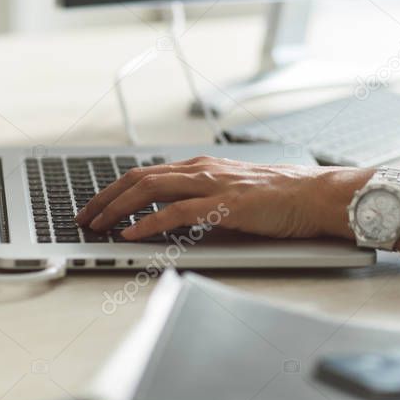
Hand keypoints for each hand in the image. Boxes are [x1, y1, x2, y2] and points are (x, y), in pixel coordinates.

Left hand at [74, 157, 369, 241]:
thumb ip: (206, 197)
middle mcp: (202, 170)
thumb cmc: (282, 196)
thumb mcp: (235, 190)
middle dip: (105, 197)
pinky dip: (146, 224)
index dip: (115, 188)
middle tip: (84, 216)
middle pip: (140, 178)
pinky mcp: (222, 206)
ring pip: (150, 190)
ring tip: (96, 225)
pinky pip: (175, 213)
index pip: (148, 172)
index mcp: (204, 166)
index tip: (97, 204)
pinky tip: (130, 234)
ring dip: (117, 209)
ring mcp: (212, 186)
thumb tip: (176, 215)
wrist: (314, 194)